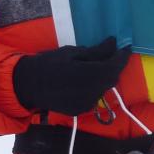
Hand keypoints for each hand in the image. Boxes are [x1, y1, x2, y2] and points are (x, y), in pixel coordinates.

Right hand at [12, 37, 129, 115]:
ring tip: (95, 67)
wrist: (27, 86)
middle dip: (114, 66)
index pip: (114, 66)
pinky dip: (94, 87)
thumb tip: (113, 43)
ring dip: (104, 77)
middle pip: (111, 78)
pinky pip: (94, 97)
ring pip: (104, 88)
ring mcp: (86, 103)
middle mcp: (90, 91)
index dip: (122, 57)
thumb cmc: (48, 63)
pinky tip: (85, 80)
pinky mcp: (80, 110)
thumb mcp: (72, 52)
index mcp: (88, 74)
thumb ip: (96, 51)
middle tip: (111, 55)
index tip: (125, 47)